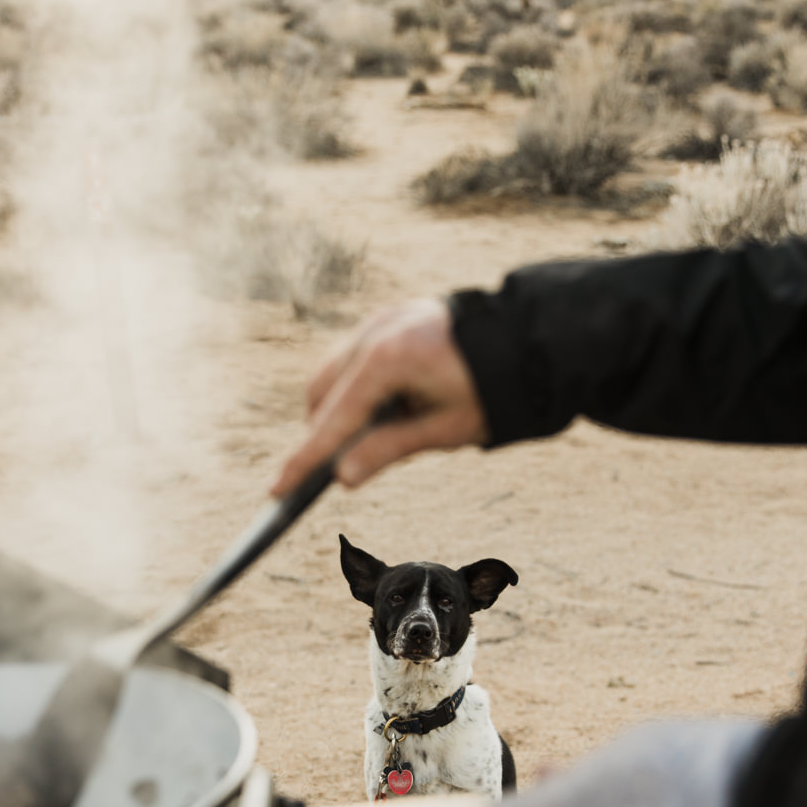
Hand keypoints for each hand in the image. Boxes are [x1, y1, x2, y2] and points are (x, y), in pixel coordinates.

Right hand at [270, 297, 488, 495]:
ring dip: (341, 406)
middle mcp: (375, 331)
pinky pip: (355, 357)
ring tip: (379, 432)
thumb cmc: (492, 390)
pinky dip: (358, 385)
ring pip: (334, 372)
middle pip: (322, 391)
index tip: (277, 488)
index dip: (306, 457)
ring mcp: (380, 320)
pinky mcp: (389, 317)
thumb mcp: (444, 429)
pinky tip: (390, 406)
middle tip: (342, 466)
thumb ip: (388, 449)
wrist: (530, 341)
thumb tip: (341, 476)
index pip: (334, 417)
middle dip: (323, 429)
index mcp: (388, 359)